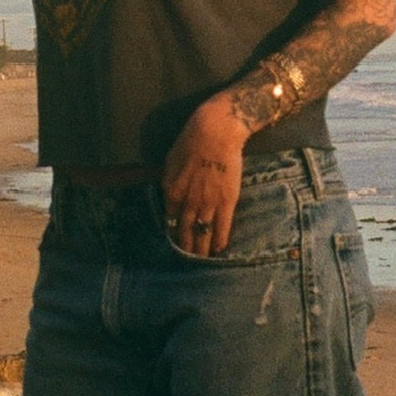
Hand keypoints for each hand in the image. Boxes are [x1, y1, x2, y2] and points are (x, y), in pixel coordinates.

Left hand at [161, 96, 248, 255]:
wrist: (215, 132)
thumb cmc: (190, 142)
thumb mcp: (170, 162)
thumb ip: (169, 183)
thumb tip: (169, 196)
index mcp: (171, 192)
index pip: (170, 221)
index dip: (173, 234)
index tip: (174, 244)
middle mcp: (188, 202)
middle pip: (185, 232)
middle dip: (185, 249)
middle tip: (186, 263)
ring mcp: (208, 204)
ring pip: (202, 234)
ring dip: (201, 250)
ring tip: (201, 263)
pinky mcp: (227, 201)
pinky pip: (222, 226)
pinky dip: (219, 240)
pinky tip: (218, 250)